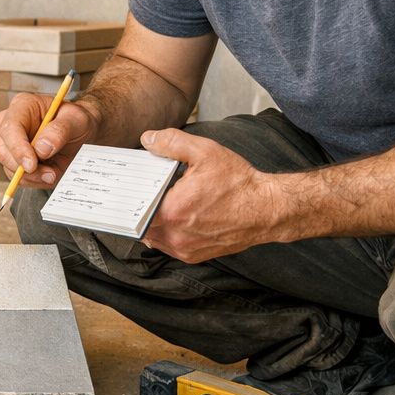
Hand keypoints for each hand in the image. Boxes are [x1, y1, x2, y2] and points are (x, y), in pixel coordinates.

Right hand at [0, 93, 97, 187]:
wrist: (80, 133)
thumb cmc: (76, 121)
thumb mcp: (76, 120)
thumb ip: (60, 131)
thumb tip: (41, 148)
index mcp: (22, 106)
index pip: (10, 128)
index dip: (18, 149)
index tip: (32, 165)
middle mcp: (10, 124)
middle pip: (4, 151)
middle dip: (25, 168)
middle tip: (50, 173)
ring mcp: (10, 144)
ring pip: (9, 168)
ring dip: (33, 177)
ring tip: (54, 173)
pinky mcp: (15, 161)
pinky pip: (18, 178)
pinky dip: (35, 181)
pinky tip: (50, 174)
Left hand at [139, 128, 288, 263]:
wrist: (266, 209)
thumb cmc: (238, 183)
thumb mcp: (205, 152)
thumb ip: (171, 143)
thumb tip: (147, 139)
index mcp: (173, 210)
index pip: (135, 207)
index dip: (130, 196)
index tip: (129, 187)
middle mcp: (176, 235)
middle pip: (141, 223)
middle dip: (140, 207)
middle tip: (141, 192)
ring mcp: (184, 248)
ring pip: (153, 237)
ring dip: (151, 222)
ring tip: (156, 203)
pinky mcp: (194, 255)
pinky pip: (168, 246)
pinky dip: (166, 232)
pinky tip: (172, 217)